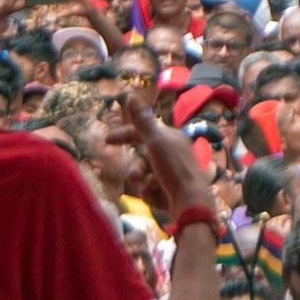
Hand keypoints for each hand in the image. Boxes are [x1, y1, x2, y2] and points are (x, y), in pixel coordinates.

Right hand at [105, 97, 218, 237]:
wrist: (192, 203)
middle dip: (136, 169)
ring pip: (144, 177)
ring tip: (150, 187)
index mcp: (172, 139)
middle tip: (134, 177)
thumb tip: (130, 95)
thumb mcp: (155, 142)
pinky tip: (162, 198)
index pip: (144, 132)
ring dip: (144, 182)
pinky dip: (152, 195)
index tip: (107, 140)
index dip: (124, 135)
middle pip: (142, 159)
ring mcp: (172, 176)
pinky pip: (150, 192)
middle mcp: (174, 155)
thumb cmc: (175, 169)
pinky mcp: (170, 194)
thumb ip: (141, 121)